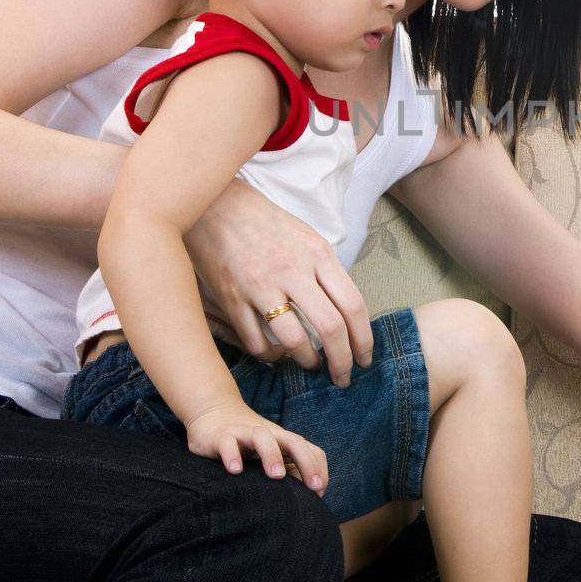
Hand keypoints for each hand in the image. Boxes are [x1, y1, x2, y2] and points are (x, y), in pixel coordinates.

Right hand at [183, 398, 328, 491]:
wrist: (214, 411)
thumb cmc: (248, 442)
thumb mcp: (271, 454)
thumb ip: (288, 470)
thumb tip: (305, 496)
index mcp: (283, 440)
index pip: (309, 450)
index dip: (318, 469)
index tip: (320, 492)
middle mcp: (268, 434)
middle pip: (293, 442)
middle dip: (307, 462)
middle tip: (314, 486)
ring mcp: (245, 433)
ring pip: (262, 438)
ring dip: (272, 455)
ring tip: (277, 476)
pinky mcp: (221, 436)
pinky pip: (228, 443)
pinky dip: (232, 455)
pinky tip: (235, 470)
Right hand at [185, 178, 373, 385]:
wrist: (217, 204)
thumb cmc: (266, 222)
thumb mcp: (307, 237)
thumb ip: (326, 271)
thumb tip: (344, 311)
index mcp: (318, 254)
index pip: (353, 305)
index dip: (363, 339)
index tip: (364, 359)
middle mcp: (293, 271)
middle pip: (330, 328)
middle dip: (342, 361)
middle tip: (343, 377)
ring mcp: (260, 286)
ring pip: (294, 340)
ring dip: (306, 360)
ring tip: (310, 364)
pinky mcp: (232, 298)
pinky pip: (256, 341)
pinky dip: (270, 355)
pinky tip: (276, 353)